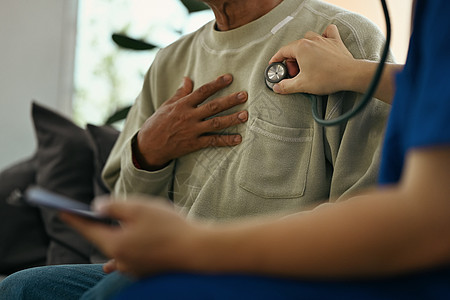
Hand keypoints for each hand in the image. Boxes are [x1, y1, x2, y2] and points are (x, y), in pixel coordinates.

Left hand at [60, 197, 200, 276]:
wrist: (196, 251)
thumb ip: (114, 206)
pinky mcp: (145, 271)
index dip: (74, 218)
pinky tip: (110, 266)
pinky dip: (117, 258)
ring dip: (107, 240)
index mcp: (115, 244)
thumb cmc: (169, 226)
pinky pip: (124, 263)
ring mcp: (133, 268)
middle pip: (100, 240)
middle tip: (83, 215)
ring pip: (112, 252)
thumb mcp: (139, 208)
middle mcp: (120, 260)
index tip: (61, 209)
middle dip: (93, 227)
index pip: (88, 229)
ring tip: (97, 234)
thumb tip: (96, 207)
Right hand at [135, 74, 247, 169]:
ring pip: (215, 123)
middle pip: (213, 106)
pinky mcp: (194, 144)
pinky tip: (238, 139)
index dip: (216, 84)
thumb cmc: (157, 123)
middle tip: (244, 95)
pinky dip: (225, 140)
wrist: (148, 146)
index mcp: (182, 105)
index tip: (229, 78)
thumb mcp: (167, 105)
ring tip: (245, 115)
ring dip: (231, 119)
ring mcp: (192, 131)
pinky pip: (212, 141)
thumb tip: (187, 78)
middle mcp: (189, 116)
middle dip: (230, 101)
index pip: (202, 91)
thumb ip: (180, 93)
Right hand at [269, 24, 355, 94]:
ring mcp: (324, 39)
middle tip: (294, 73)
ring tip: (306, 62)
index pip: (282, 51)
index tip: (274, 66)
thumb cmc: (327, 78)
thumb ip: (286, 86)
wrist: (349, 75)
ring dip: (304, 49)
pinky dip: (324, 35)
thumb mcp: (302, 85)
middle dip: (291, 60)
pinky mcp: (335, 42)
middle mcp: (311, 40)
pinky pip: (328, 32)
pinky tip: (322, 43)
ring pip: (308, 38)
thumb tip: (277, 88)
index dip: (276, 60)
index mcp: (300, 48)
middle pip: (294, 47)